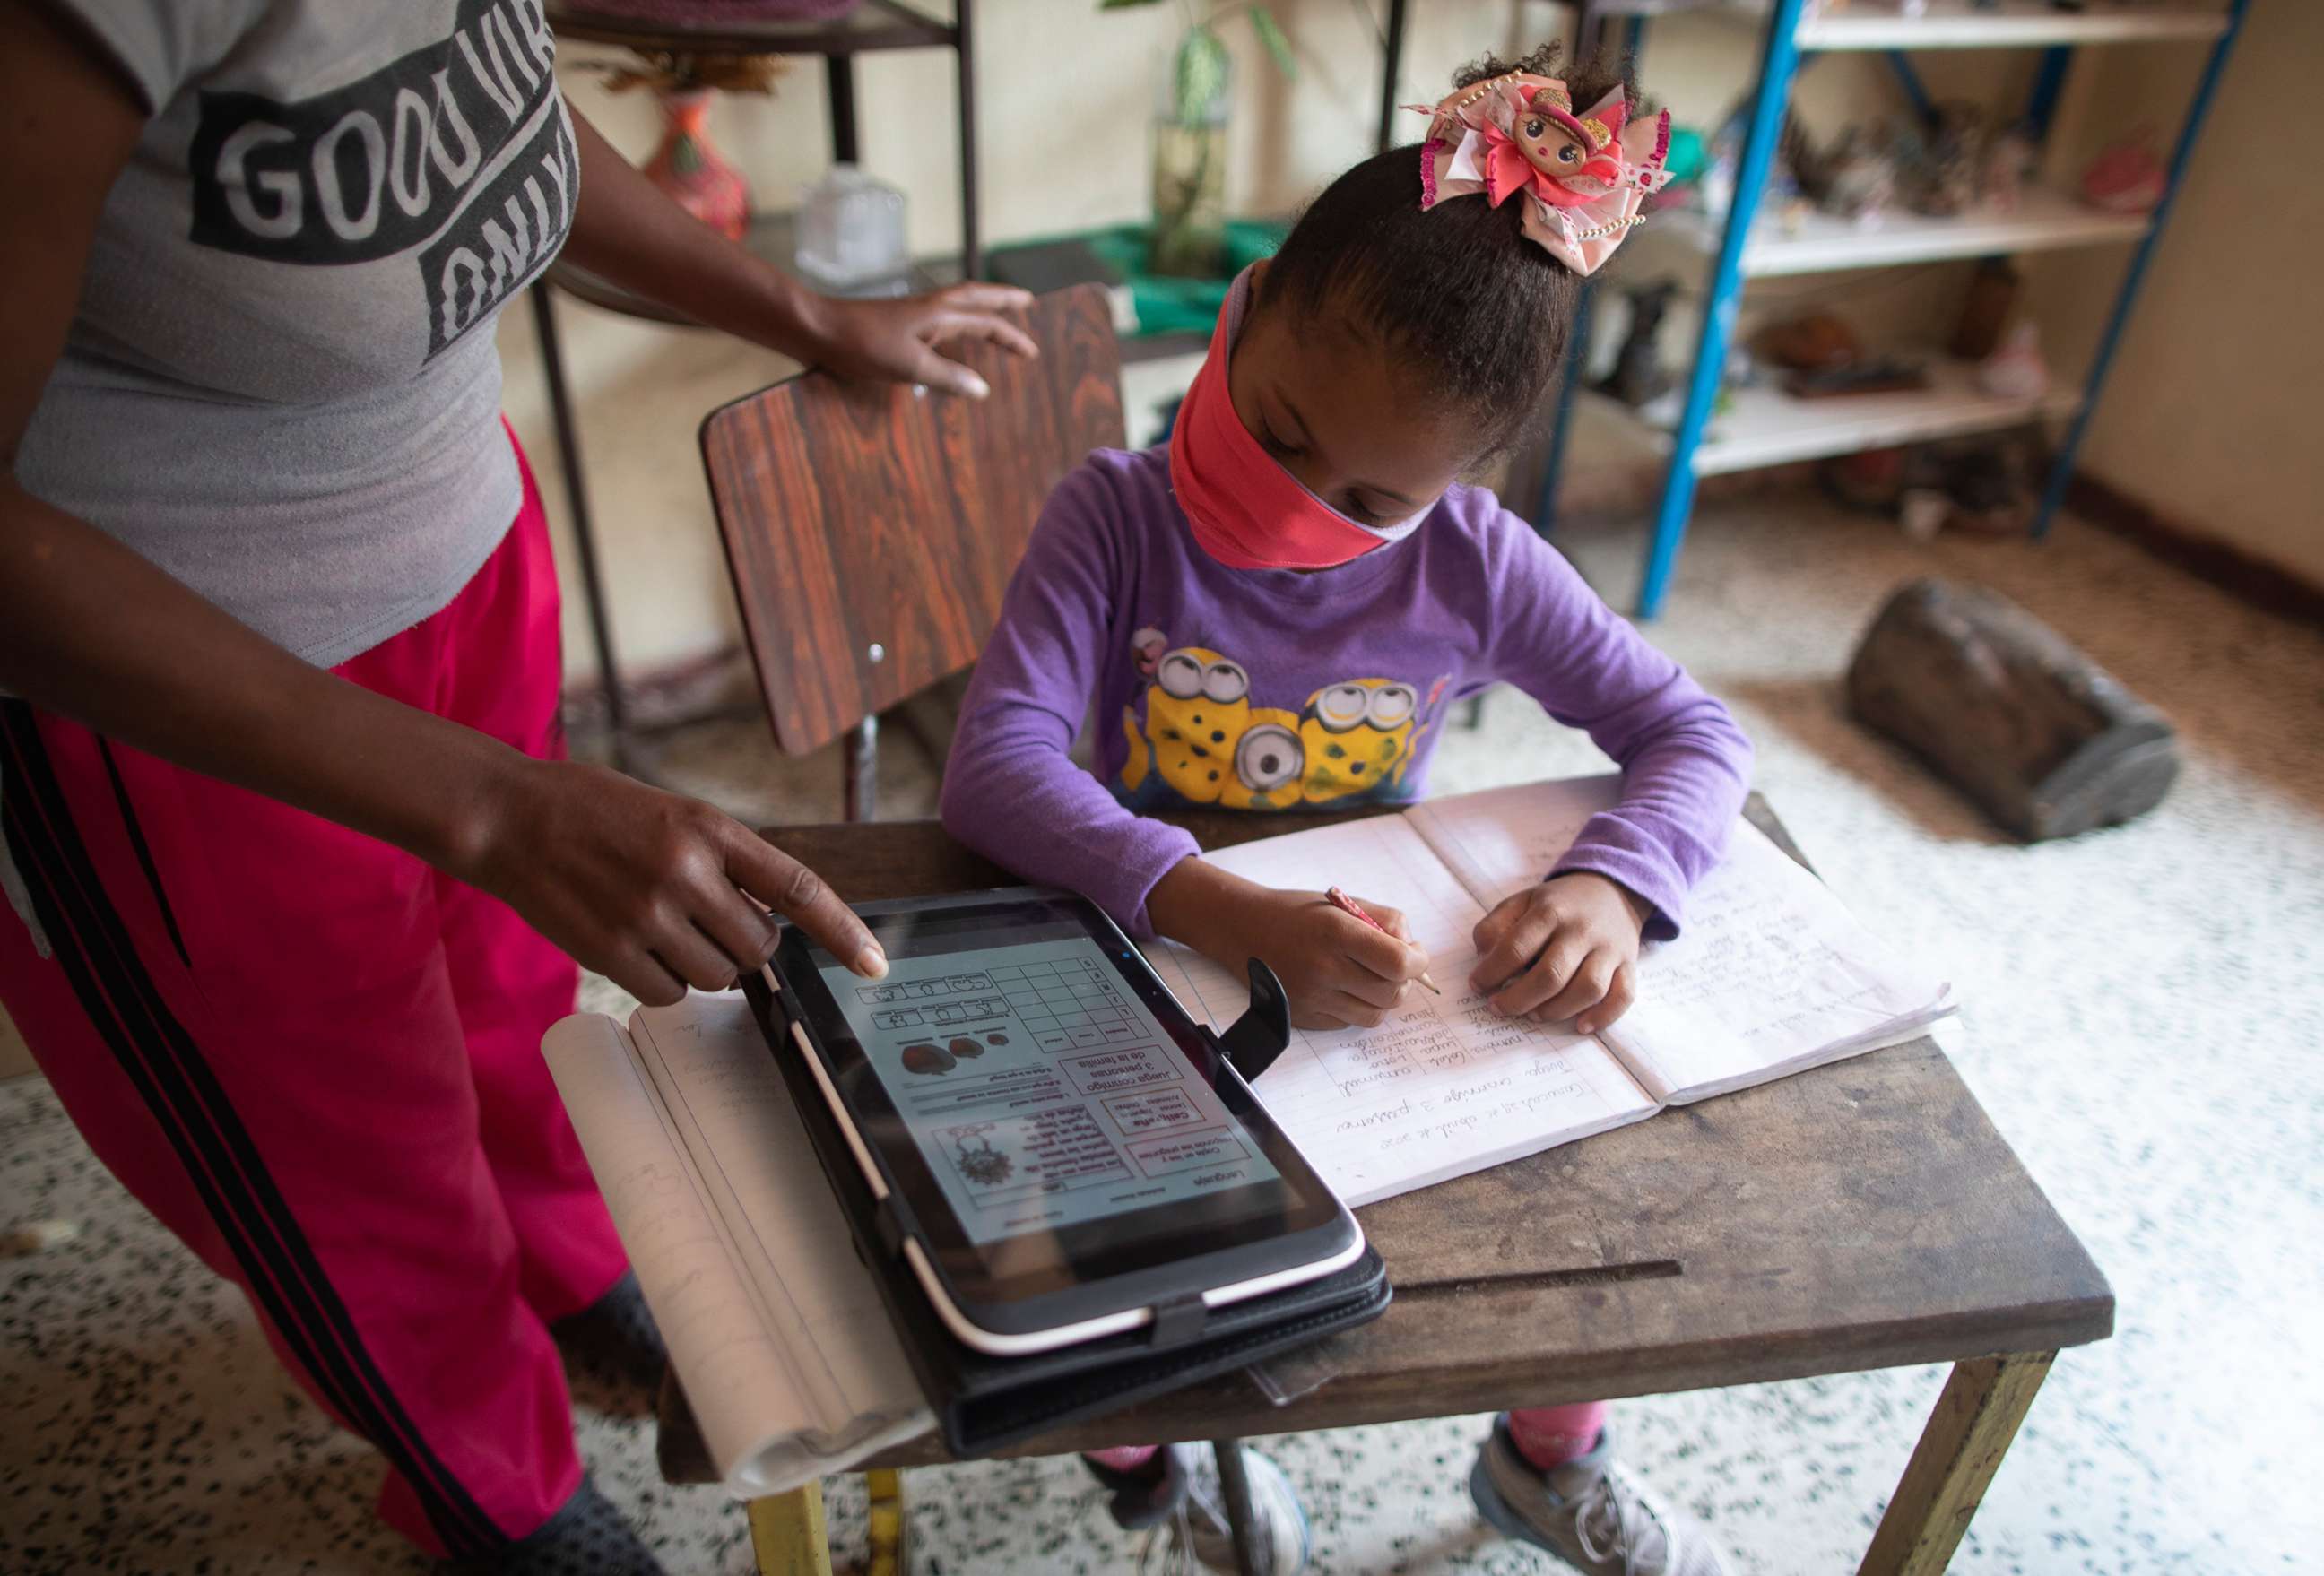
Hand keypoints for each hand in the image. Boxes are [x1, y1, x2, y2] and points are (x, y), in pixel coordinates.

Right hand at [454, 757, 886, 1005]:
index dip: (844, 931)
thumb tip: (774, 921)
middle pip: (759, 947)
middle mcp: (685, 870)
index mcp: (710, 828)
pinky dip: (663, 981)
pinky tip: (635, 945)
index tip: (875, 963)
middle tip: (706, 920)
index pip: (798, 887)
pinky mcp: (609, 950)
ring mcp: (647, 913)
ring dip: (703, 964)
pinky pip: (669, 993)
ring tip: (661, 924)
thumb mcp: (674, 814)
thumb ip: (725, 861)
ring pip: (716, 976)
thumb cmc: (594, 811)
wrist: (508, 816)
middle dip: (745, 944)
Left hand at [806, 283, 1038, 398]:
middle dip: (1003, 300)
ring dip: (981, 306)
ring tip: (995, 313)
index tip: (1032, 352)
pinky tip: (949, 335)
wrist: (817, 328)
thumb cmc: (861, 345)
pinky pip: (940, 316)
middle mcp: (930, 307)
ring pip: (958, 303)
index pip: (987, 322)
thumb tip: (982, 390)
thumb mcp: (909, 366)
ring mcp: (913, 312)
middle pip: (976, 297)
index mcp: (939, 314)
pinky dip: (957, 320)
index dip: (1011, 337)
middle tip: (1026, 301)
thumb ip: (948, 378)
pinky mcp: (898, 322)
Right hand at [1149, 861, 1430, 1030]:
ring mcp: (1313, 998)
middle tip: (1395, 966)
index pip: (1398, 962)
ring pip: (1375, 1015)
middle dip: (1404, 981)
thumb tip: (1414, 952)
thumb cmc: (1298, 913)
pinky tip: (1343, 986)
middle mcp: (1324, 969)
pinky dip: (1356, 1007)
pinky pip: (1349, 1022)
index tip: (1416, 953)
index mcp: (1337, 933)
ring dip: (1382, 998)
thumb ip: (1386, 921)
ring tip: (1370, 977)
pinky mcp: (1304, 1017)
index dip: (1418, 961)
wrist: (1244, 929)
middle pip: (1392, 994)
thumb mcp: (1343, 903)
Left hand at [1468, 873, 1651, 1033]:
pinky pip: (1623, 996)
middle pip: (1551, 975)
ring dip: (1557, 1010)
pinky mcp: (1628, 965)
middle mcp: (1582, 931)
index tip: (1477, 986)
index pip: (1516, 948)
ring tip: (1534, 1015)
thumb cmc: (1559, 904)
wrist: (1612, 890)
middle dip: (1518, 1000)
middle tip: (1499, 1008)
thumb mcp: (1522, 901)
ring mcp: (1608, 950)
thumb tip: (1482, 957)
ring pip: (1587, 989)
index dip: (1491, 972)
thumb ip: (1495, 926)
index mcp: (1550, 911)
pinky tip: (1581, 1026)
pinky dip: (1603, 1016)